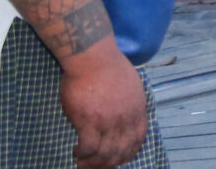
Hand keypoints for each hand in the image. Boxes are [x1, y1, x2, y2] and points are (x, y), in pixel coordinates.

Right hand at [57, 48, 149, 168]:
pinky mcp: (90, 121)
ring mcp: (109, 121)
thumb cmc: (108, 67)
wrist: (93, 57)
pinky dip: (82, 154)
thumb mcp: (131, 86)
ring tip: (83, 164)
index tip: (119, 158)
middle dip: (109, 163)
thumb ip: (128, 105)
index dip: (129, 152)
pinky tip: (76, 152)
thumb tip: (122, 119)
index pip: (138, 139)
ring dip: (93, 163)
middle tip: (96, 166)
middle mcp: (126, 118)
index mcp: (137, 109)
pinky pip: (88, 147)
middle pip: (121, 151)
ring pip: (105, 153)